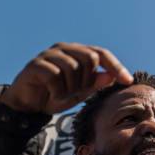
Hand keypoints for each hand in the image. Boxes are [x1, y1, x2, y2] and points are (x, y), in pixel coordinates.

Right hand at [0, 42, 132, 114]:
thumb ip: (94, 84)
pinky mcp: (35, 64)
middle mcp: (63, 49)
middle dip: (87, 81)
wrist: (27, 105)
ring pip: (72, 67)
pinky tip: (52, 96)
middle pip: (89, 58)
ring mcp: (48, 55)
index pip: (101, 53)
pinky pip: (54, 76)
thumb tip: (111, 76)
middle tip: (76, 93)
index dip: (115, 66)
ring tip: (61, 96)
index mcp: (75, 52)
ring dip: (70, 88)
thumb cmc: (53, 96)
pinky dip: (57, 91)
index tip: (127, 81)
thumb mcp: (78, 93)